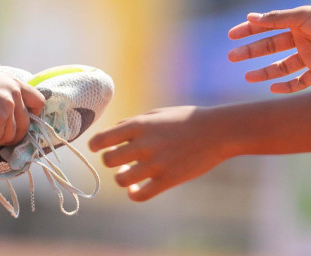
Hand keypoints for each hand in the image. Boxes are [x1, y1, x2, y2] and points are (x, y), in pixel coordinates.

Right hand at [0, 63, 44, 147]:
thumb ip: (4, 93)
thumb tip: (7, 113)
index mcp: (15, 83)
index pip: (38, 102)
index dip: (33, 116)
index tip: (21, 123)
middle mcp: (15, 94)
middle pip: (25, 125)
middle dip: (13, 136)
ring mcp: (7, 107)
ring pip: (11, 136)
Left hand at [89, 105, 229, 200]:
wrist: (215, 131)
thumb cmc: (184, 120)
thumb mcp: (155, 115)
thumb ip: (132, 124)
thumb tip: (112, 134)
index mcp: (139, 125)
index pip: (101, 139)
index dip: (95, 146)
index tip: (98, 148)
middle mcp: (144, 144)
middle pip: (108, 161)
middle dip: (110, 161)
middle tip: (121, 159)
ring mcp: (156, 164)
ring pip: (121, 180)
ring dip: (122, 178)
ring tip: (130, 173)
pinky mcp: (168, 180)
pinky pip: (141, 195)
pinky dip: (134, 194)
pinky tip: (137, 189)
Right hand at [227, 6, 310, 93]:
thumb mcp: (302, 17)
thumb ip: (277, 19)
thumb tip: (251, 17)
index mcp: (296, 23)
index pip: (267, 27)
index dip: (248, 30)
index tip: (231, 35)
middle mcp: (300, 39)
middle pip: (270, 47)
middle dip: (251, 51)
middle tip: (232, 56)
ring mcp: (309, 56)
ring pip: (281, 66)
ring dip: (265, 71)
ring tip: (248, 77)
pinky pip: (299, 81)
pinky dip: (287, 86)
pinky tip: (273, 88)